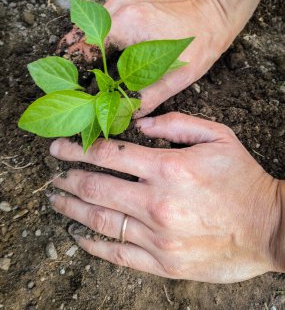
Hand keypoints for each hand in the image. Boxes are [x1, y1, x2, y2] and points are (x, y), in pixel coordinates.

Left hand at [49, 112, 281, 282]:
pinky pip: (118, 254)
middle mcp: (156, 203)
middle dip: (68, 177)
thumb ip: (177, 123)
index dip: (78, 149)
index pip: (108, 155)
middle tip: (52, 174)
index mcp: (168, 169)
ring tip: (56, 200)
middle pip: (96, 187)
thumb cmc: (243, 179)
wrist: (269, 227)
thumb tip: (141, 123)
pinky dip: (93, 245)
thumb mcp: (218, 136)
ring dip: (72, 208)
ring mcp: (158, 237)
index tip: (59, 147)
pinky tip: (78, 236)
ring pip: (100, 221)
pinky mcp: (164, 263)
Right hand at [59, 0, 236, 116]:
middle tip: (77, 90)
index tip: (74, 93)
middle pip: (79, 39)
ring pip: (85, 30)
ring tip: (86, 80)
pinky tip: (100, 62)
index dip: (76, 75)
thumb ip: (144, 99)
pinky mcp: (122, 3)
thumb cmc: (198, 44)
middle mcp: (117, 8)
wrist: (212, 15)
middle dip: (75, 66)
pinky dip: (93, 44)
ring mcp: (118, 2)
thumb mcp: (174, 79)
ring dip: (83, 55)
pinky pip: (97, 25)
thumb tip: (120, 117)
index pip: (83, 50)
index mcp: (127, 24)